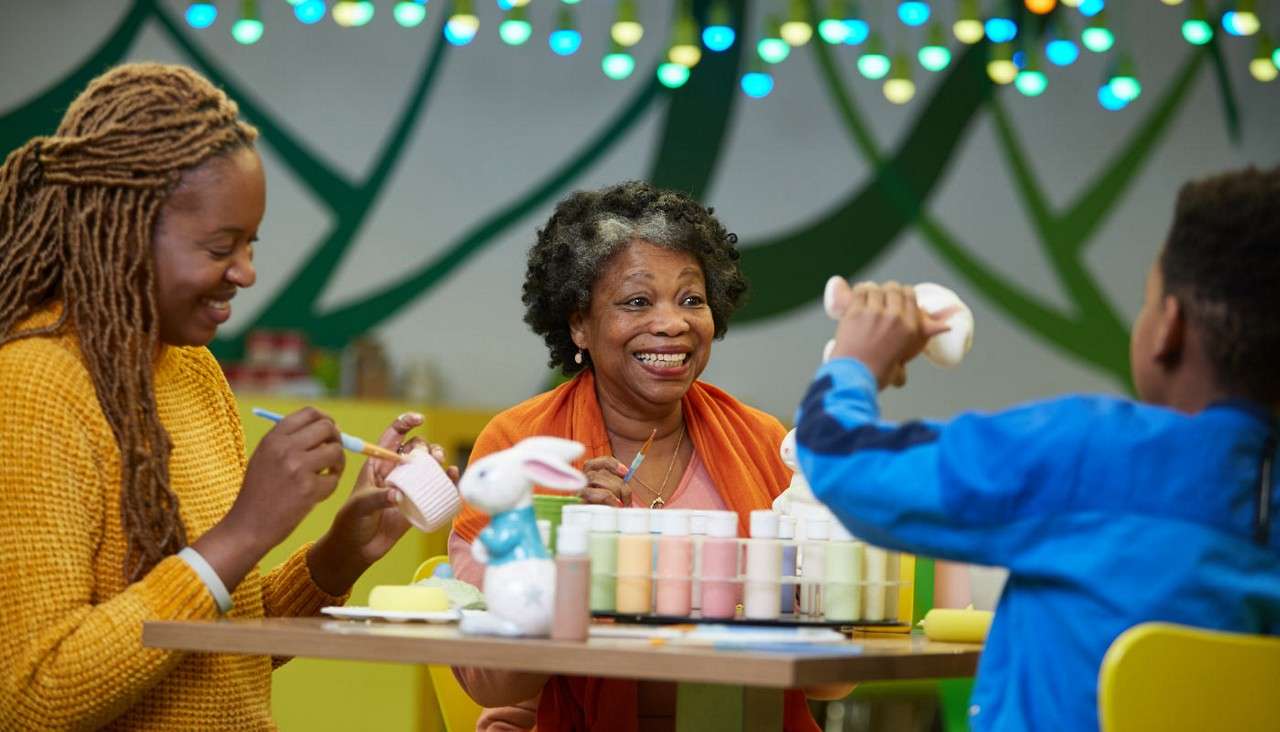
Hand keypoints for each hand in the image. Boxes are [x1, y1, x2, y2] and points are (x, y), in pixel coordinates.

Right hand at [195, 407, 344, 590]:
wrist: (247, 526)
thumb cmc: (259, 492)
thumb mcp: (265, 457)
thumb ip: (290, 441)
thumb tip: (328, 427)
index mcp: (273, 438)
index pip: (309, 412)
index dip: (325, 419)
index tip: (329, 432)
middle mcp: (285, 448)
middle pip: (327, 427)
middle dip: (336, 439)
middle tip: (333, 453)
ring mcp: (297, 468)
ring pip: (336, 452)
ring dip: (337, 463)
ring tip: (326, 474)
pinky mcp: (308, 489)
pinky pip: (334, 479)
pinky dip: (330, 486)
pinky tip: (317, 493)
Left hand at [308, 413, 456, 594]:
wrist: (357, 549)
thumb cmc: (351, 523)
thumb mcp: (359, 506)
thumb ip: (377, 498)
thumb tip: (398, 495)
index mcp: (378, 464)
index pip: (393, 435)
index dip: (406, 423)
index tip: (419, 419)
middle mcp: (396, 471)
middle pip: (416, 448)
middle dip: (426, 445)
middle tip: (430, 456)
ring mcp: (409, 487)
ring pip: (429, 465)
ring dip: (438, 459)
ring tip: (441, 463)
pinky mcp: (419, 503)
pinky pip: (437, 487)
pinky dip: (448, 479)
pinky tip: (452, 475)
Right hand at [579, 456, 631, 506]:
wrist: (592, 528)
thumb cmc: (604, 511)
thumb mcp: (614, 497)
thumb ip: (618, 486)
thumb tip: (628, 476)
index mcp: (591, 475)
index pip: (600, 462)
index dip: (613, 464)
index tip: (626, 472)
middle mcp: (582, 479)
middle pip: (602, 472)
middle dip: (620, 485)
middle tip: (628, 501)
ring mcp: (578, 488)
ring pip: (596, 478)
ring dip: (614, 491)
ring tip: (622, 505)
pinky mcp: (577, 499)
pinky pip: (592, 492)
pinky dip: (608, 498)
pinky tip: (616, 506)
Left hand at [829, 280, 951, 389]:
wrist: (855, 377)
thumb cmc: (879, 371)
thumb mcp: (907, 354)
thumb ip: (922, 339)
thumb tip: (947, 326)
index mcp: (911, 327)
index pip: (910, 294)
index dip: (902, 293)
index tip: (895, 298)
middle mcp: (896, 317)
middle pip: (894, 288)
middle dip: (887, 291)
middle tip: (880, 298)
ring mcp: (875, 313)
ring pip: (875, 288)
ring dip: (871, 291)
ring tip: (867, 299)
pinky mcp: (856, 312)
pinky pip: (859, 291)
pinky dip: (858, 292)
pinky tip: (856, 297)